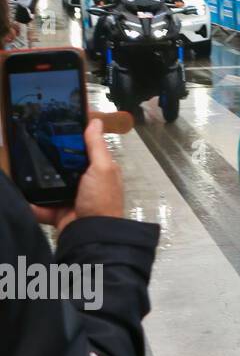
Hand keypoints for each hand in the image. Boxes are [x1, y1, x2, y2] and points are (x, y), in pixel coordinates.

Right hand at [31, 119, 124, 234]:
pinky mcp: (57, 211)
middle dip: (50, 157)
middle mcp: (85, 182)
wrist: (91, 234)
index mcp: (98, 169)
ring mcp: (70, 197)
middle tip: (33, 144)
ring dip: (38, 179)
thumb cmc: (102, 199)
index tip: (56, 124)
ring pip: (49, 183)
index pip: (84, 148)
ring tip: (22, 166)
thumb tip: (95, 121)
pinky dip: (31, 202)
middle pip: (64, 165)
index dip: (72, 137)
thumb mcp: (102, 168)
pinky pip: (40, 204)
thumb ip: (96, 146)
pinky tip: (21, 191)